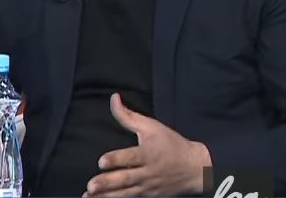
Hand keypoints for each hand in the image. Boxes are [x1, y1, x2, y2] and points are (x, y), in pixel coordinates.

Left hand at [84, 93, 211, 196]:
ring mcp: (149, 187)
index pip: (130, 157)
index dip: (116, 159)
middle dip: (107, 183)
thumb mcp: (152, 127)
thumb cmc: (171, 144)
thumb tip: (113, 98)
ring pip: (126, 193)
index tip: (101, 162)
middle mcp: (148, 172)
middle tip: (91, 186)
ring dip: (107, 196)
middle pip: (125, 179)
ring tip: (88, 196)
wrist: (197, 169)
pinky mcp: (150, 196)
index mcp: (148, 154)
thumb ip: (128, 116)